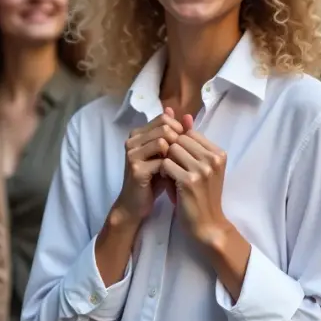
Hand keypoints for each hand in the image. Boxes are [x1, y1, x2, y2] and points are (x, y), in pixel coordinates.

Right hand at [111, 107, 183, 223]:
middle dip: (178, 142)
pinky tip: (171, 176)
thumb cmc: (154, 179)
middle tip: (182, 158)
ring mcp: (132, 154)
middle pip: (164, 128)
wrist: (136, 205)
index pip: (164, 118)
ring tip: (176, 166)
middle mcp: (132, 140)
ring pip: (162, 141)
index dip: (178, 129)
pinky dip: (171, 168)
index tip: (183, 146)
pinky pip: (161, 161)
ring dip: (174, 155)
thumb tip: (189, 115)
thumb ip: (176, 135)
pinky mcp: (136, 169)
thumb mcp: (166, 155)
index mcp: (138, 134)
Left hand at [161, 123, 231, 244]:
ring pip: (171, 150)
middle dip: (171, 153)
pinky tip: (168, 183)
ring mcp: (202, 169)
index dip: (179, 146)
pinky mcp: (189, 180)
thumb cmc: (202, 196)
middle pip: (179, 140)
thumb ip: (193, 142)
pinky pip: (166, 164)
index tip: (180, 162)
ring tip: (171, 176)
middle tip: (172, 169)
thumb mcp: (201, 167)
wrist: (207, 225)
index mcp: (219, 153)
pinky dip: (163, 172)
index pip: (189, 134)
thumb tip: (185, 116)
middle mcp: (213, 159)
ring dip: (166, 161)